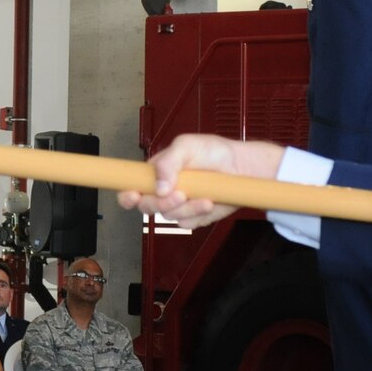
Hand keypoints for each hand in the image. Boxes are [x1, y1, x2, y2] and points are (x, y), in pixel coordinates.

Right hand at [114, 135, 285, 228]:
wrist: (243, 167)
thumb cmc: (215, 152)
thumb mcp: (187, 146)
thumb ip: (167, 162)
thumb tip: (158, 186)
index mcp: (156, 172)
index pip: (131, 187)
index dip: (128, 195)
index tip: (134, 196)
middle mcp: (164, 190)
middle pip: (147, 206)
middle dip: (162, 203)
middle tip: (180, 194)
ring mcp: (179, 205)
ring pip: (170, 216)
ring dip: (188, 208)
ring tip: (205, 196)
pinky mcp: (195, 216)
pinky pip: (188, 224)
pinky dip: (199, 215)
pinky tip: (210, 202)